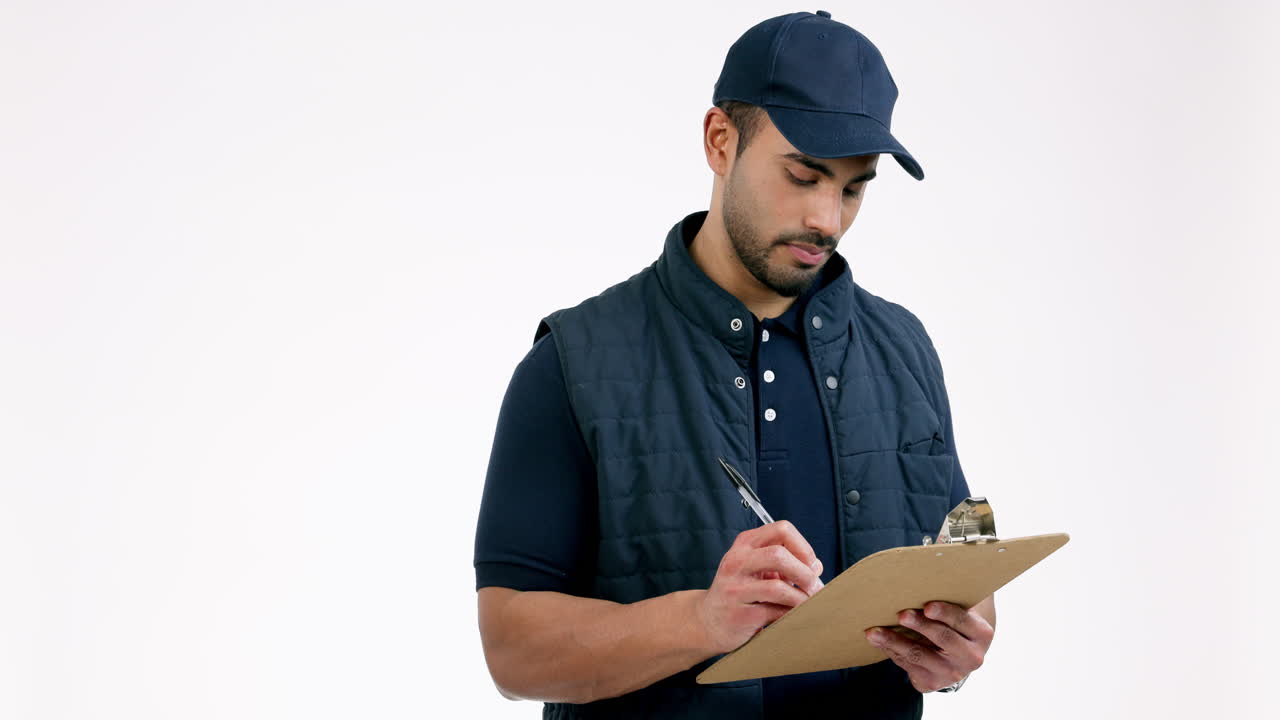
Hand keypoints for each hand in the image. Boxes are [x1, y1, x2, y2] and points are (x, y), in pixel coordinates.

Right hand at [695, 520, 824, 653]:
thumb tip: (816, 566)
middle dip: (804, 573)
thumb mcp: (758, 569)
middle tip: (813, 586)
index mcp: (744, 544)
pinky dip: (790, 614)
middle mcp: (736, 561)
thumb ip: (786, 564)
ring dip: (801, 598)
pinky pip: (775, 612)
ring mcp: (735, 588)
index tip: (810, 564)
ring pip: (778, 587)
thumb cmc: (739, 592)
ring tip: (806, 604)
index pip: (781, 529)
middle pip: (778, 555)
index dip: (803, 546)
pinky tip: (791, 615)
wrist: (708, 621)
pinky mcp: (739, 614)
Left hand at [864, 601, 992, 692]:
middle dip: (921, 626)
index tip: (928, 606)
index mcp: (981, 634)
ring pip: (919, 655)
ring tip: (874, 631)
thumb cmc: (953, 622)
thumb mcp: (961, 610)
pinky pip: (907, 665)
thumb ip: (950, 596)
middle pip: (943, 639)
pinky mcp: (931, 682)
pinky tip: (877, 640)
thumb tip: (923, 570)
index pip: (963, 621)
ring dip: (895, 641)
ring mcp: (951, 673)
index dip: (946, 613)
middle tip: (901, 614)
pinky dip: (890, 650)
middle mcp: (971, 656)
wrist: (956, 656)